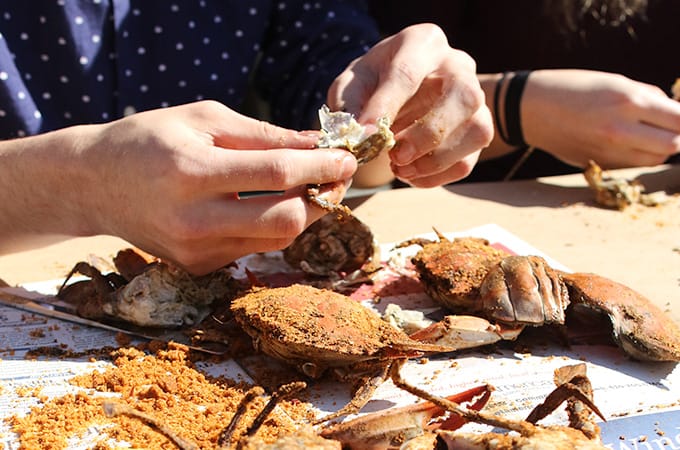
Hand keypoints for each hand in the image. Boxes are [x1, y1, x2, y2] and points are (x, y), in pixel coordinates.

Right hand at [0, 101, 356, 273]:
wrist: (94, 184)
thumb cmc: (149, 140)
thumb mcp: (204, 120)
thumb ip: (263, 135)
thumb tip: (316, 144)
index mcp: (192, 173)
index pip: (277, 174)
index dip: (321, 166)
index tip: (346, 158)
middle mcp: (193, 221)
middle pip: (286, 222)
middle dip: (320, 200)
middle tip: (332, 177)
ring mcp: (195, 252)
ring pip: (275, 240)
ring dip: (301, 213)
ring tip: (305, 186)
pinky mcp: (198, 267)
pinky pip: (253, 246)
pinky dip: (270, 224)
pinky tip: (266, 202)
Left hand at [327, 23, 492, 187]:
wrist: (394, 94)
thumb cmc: (373, 84)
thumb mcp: (352, 86)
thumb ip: (351, 105)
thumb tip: (361, 134)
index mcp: (422, 43)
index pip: (408, 73)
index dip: (386, 106)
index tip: (366, 134)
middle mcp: (458, 65)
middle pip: (462, 97)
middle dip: (426, 134)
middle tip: (395, 156)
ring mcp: (476, 98)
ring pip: (476, 131)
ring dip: (435, 160)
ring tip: (399, 168)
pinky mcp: (478, 130)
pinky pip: (468, 160)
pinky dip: (437, 176)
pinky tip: (411, 173)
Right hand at [521, 69, 679, 167]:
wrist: (530, 109)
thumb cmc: (572, 88)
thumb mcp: (614, 82)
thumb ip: (647, 97)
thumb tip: (675, 112)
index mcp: (628, 101)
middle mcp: (621, 130)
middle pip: (672, 145)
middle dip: (677, 136)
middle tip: (670, 126)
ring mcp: (608, 151)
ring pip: (654, 159)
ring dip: (660, 148)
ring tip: (650, 132)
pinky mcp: (598, 164)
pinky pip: (631, 164)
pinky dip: (638, 155)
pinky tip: (626, 140)